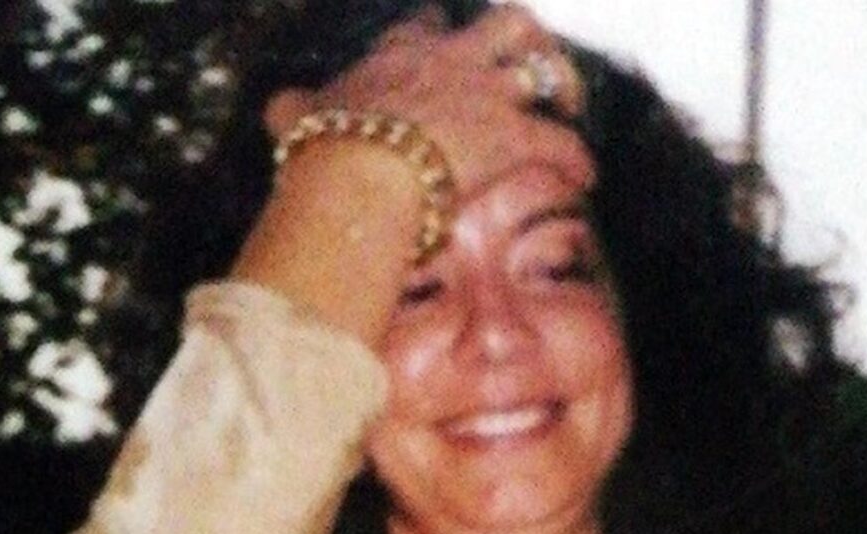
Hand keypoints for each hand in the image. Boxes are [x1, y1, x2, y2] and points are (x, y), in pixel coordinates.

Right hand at [234, 6, 595, 345]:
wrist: (358, 174)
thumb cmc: (325, 150)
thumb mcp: (298, 119)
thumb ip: (296, 108)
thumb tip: (281, 107)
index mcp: (401, 57)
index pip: (425, 28)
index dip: (439, 35)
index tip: (445, 43)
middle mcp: (451, 62)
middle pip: (504, 24)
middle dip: (524, 40)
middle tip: (533, 64)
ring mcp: (486, 94)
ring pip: (543, 68)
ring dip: (563, 86)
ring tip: (570, 107)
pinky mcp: (514, 136)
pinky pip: (561, 143)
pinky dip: (576, 159)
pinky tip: (585, 176)